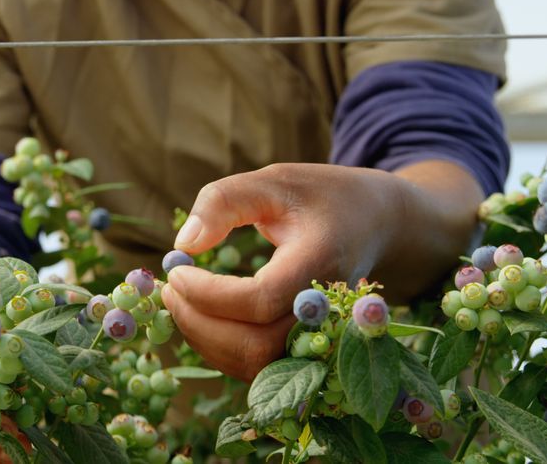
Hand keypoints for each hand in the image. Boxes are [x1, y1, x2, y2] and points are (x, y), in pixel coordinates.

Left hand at [161, 162, 479, 380]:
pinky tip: (201, 316)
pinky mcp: (310, 348)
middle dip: (200, 323)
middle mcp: (328, 310)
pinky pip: (261, 366)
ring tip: (178, 301)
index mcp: (321, 262)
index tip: (177, 269)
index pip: (260, 299)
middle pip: (256, 346)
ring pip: (256, 365)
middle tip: (168, 290)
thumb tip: (183, 244)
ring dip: (205, 340)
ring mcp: (322, 335)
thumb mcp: (274, 180)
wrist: (378, 223)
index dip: (209, 294)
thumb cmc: (322, 197)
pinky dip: (222, 349)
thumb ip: (225, 202)